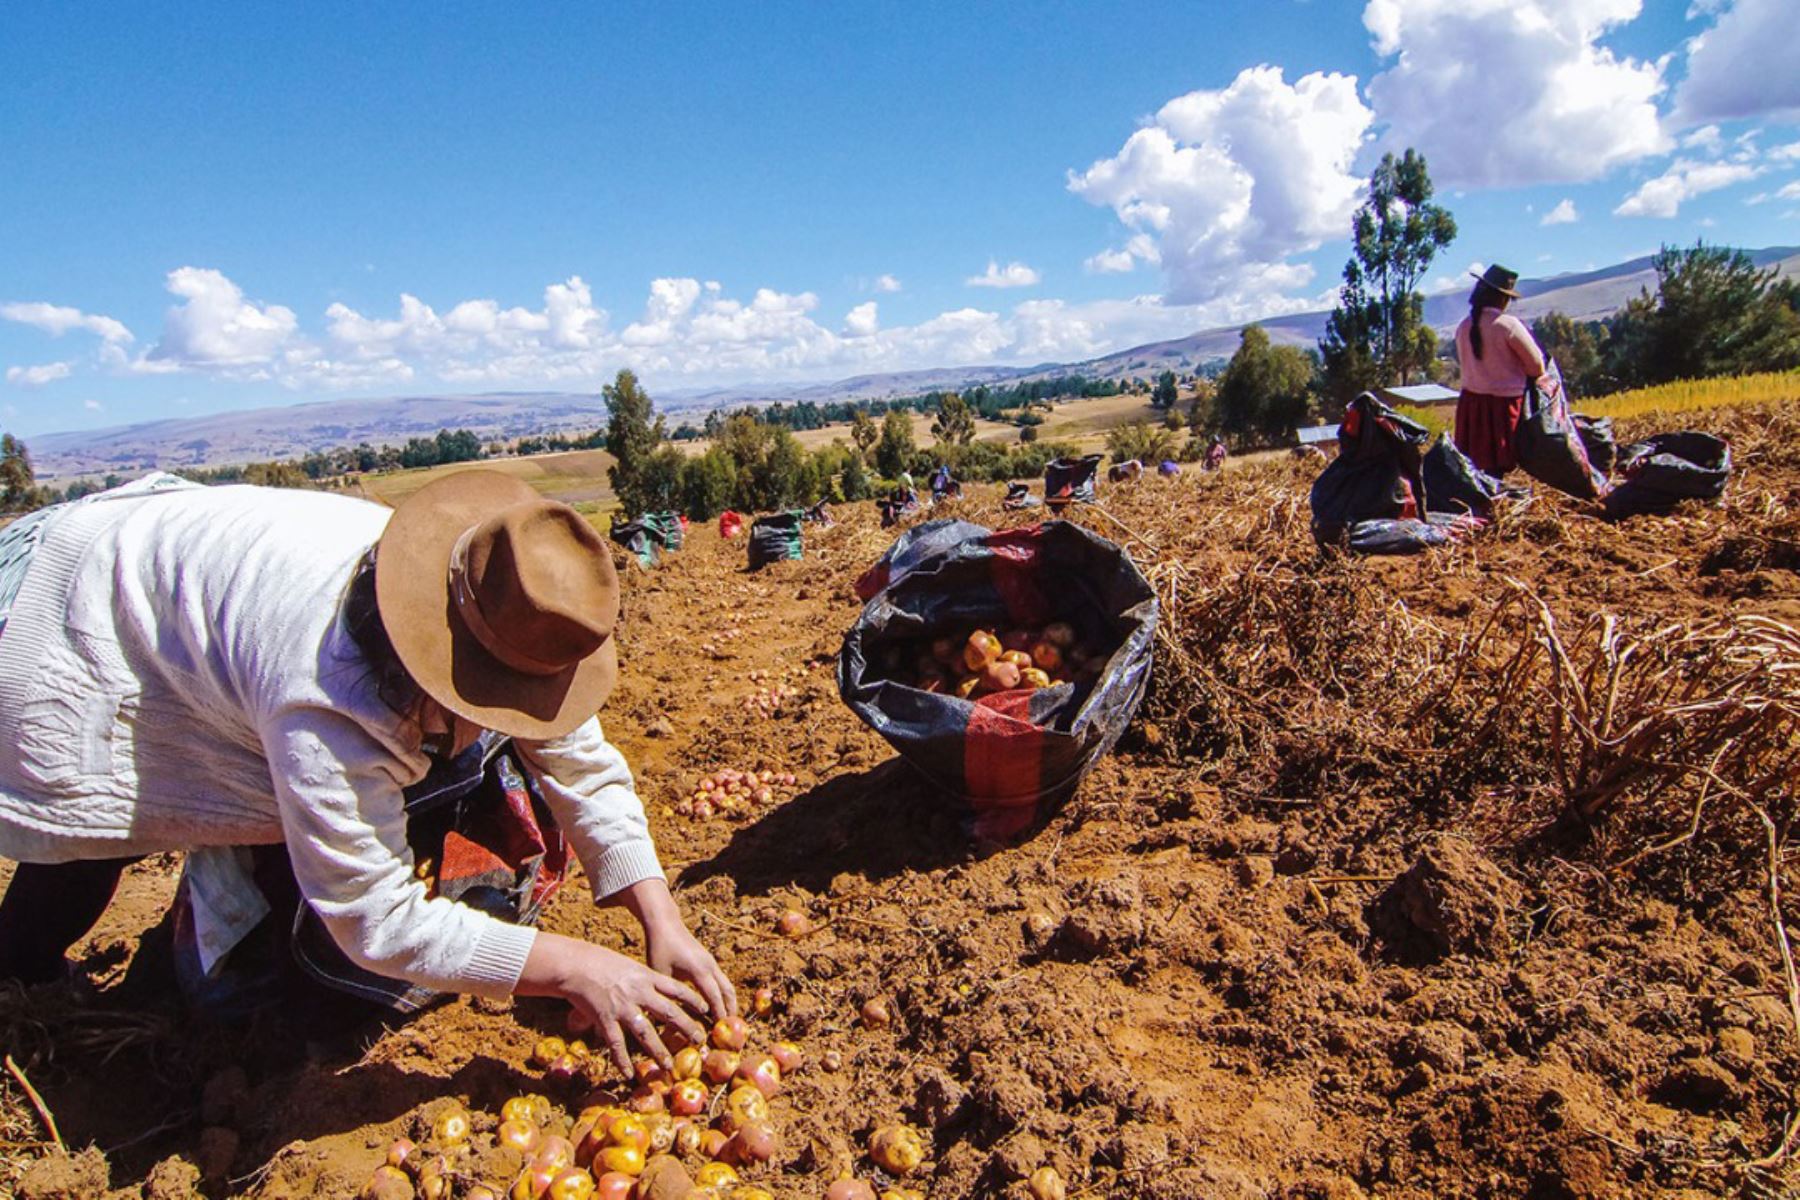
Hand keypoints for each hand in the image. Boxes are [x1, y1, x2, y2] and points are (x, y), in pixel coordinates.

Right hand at [516, 931, 708, 1076]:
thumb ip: (641, 981)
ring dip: (658, 1051)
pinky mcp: (605, 1018)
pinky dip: (622, 1060)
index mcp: (646, 976)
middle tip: (700, 1041)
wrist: (575, 964)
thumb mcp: (628, 966)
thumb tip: (654, 993)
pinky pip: (616, 1043)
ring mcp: (622, 1006)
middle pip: (669, 1012)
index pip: (677, 989)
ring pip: (646, 1032)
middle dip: (687, 1028)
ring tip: (669, 1066)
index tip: (707, 1010)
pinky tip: (629, 1074)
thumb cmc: (601, 962)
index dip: (694, 1000)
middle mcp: (639, 992)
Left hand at [615, 878, 737, 1019]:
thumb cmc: (659, 947)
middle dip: (730, 1011)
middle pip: (728, 992)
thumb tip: (664, 1018)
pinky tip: (715, 1006)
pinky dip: (722, 995)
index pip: (714, 997)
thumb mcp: (659, 974)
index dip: (718, 1015)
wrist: (665, 923)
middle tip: (728, 1031)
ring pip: (727, 986)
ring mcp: (711, 962)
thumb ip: (665, 995)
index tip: (720, 1032)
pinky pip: (721, 981)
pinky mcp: (708, 961)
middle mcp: (710, 966)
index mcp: (699, 970)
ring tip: (725, 1022)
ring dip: (728, 1003)